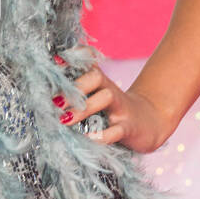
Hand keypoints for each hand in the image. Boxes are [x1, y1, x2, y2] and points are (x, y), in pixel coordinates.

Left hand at [51, 59, 173, 153]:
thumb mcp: (99, 97)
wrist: (150, 124)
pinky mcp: (129, 128)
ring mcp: (121, 108)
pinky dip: (101, 136)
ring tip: (64, 119)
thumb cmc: (115, 111)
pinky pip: (116, 130)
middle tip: (54, 101)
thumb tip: (49, 88)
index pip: (89, 64)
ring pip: (106, 97)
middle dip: (75, 87)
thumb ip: (78, 92)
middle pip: (96, 77)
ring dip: (84, 107)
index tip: (56, 61)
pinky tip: (88, 139)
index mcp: (102, 83)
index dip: (75, 58)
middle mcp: (111, 91)